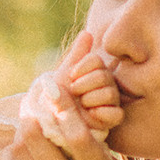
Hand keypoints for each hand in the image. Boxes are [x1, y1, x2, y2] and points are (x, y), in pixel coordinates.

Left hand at [0, 113, 155, 159]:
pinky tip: (16, 155)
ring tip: (27, 127)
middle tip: (33, 105)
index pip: (79, 135)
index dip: (62, 107)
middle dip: (33, 118)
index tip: (53, 87)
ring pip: (21, 157)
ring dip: (20, 137)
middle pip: (39, 141)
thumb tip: (81, 138)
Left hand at [20, 33, 122, 149]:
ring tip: (78, 105)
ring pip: (110, 92)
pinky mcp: (107, 124)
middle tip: (73, 93)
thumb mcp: (61, 76)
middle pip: (104, 75)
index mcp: (93, 75)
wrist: (43, 126)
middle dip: (84, 83)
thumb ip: (76, 57)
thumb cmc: (50, 100)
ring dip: (90, 97)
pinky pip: (116, 115)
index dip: (83, 67)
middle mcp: (103, 88)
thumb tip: (87, 33)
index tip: (70, 77)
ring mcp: (106, 105)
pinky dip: (102, 112)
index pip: (97, 61)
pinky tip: (89, 114)